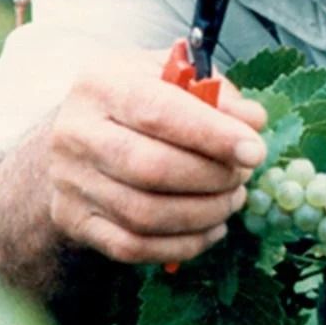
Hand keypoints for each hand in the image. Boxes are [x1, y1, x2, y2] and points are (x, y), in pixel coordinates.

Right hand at [46, 50, 267, 264]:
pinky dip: (183, 245)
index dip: (212, 134)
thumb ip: (216, 93)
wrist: (74, 135)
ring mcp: (71, 182)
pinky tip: (211, 229)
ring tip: (232, 199)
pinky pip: (133, 247)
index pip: (158, 112)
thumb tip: (252, 121)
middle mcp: (76, 133)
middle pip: (151, 168)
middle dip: (212, 178)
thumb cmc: (137, 100)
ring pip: (144, 215)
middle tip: (243, 176)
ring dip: (204, 214)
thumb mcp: (173, 77)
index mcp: (102, 86)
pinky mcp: (74, 221)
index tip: (254, 151)